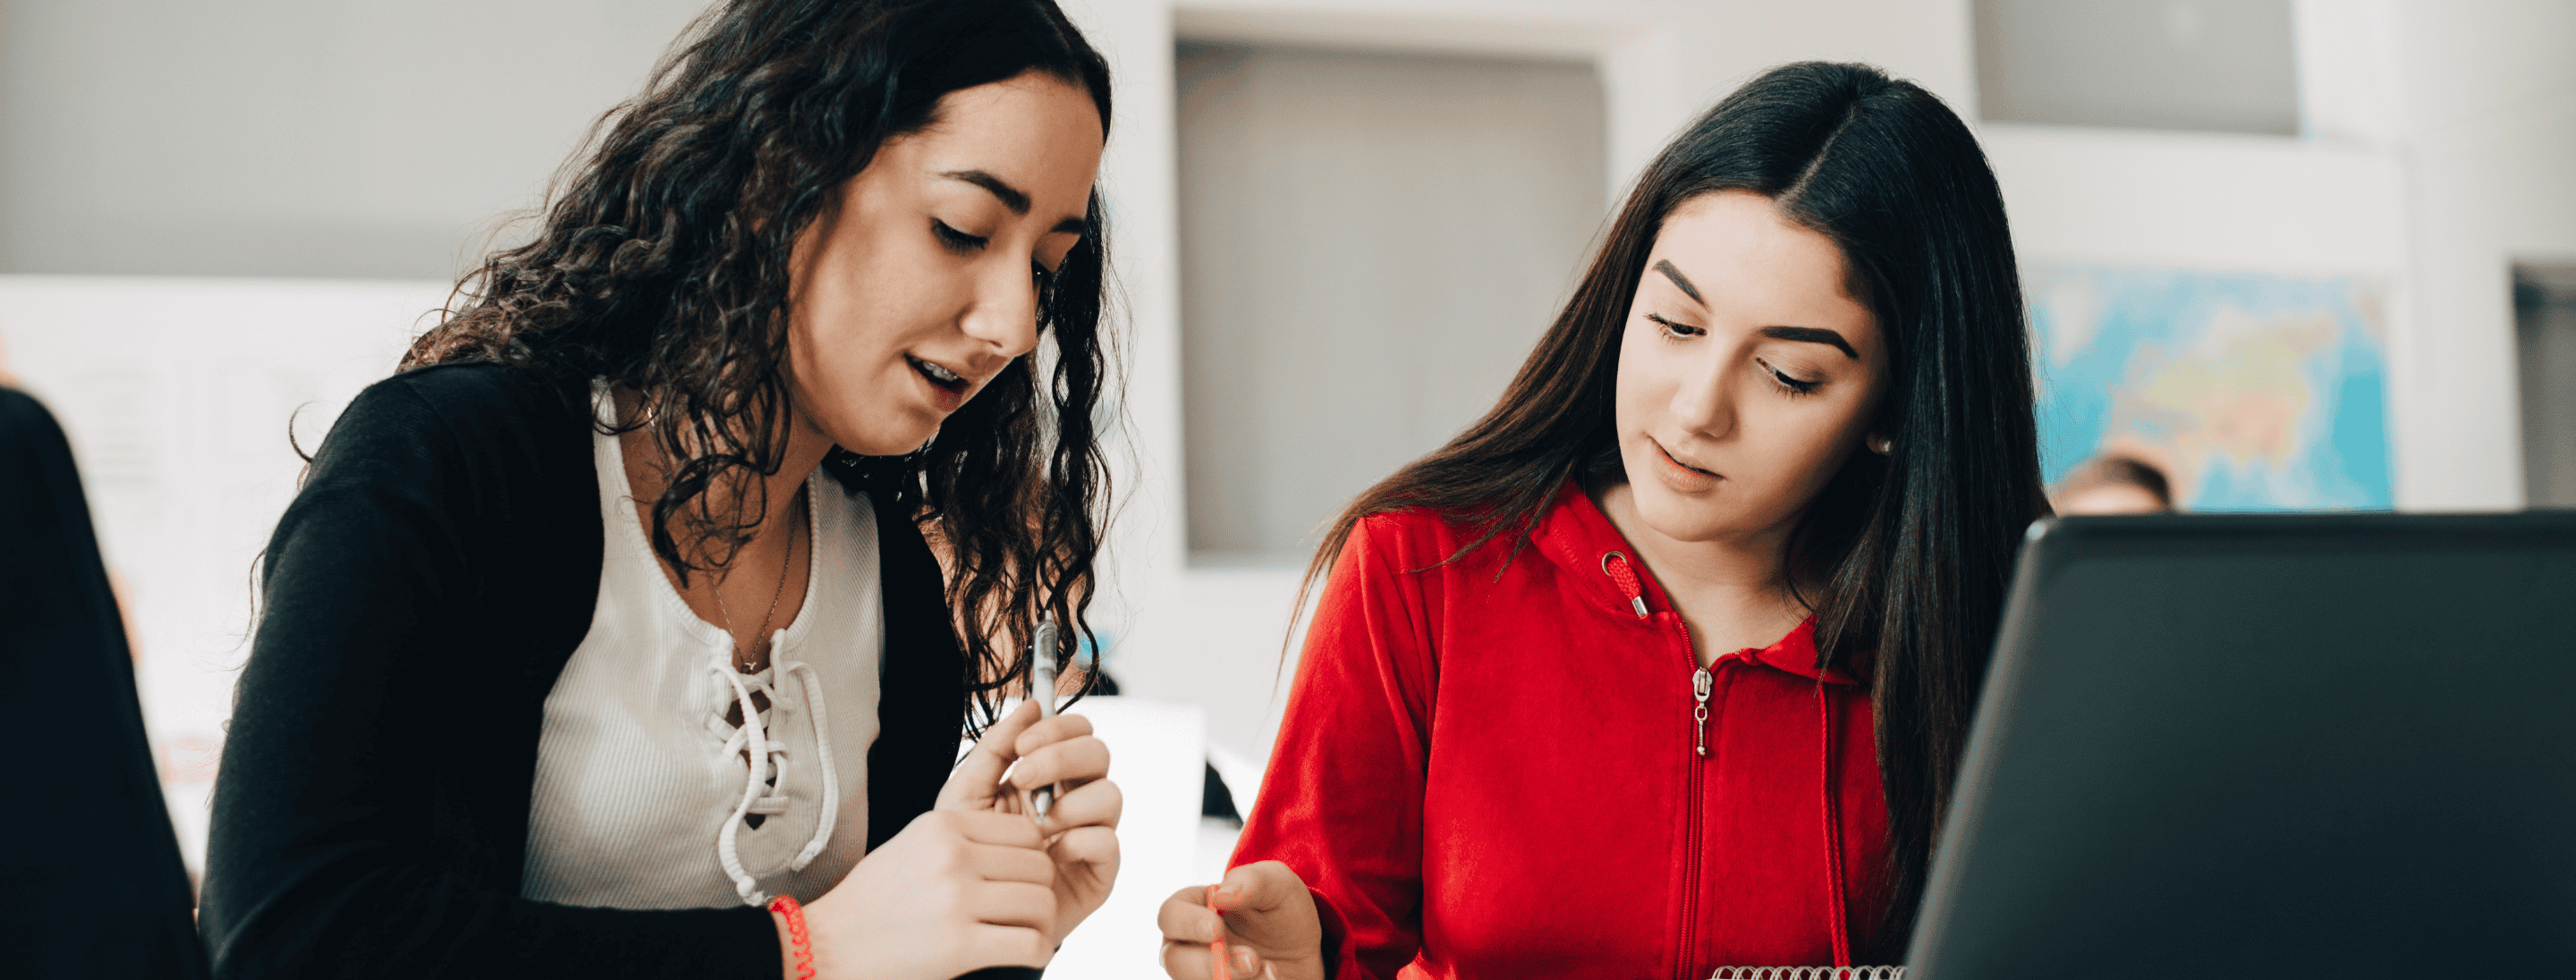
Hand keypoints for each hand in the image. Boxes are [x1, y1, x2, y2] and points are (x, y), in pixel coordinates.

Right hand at [788, 702, 1060, 979]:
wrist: (825, 947)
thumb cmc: (871, 902)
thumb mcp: (912, 846)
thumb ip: (963, 839)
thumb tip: (1025, 841)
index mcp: (943, 826)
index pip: (1026, 832)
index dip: (1033, 857)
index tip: (1021, 878)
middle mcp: (952, 856)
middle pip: (1039, 866)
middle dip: (1040, 891)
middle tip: (1026, 911)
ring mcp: (956, 900)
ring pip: (1042, 902)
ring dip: (1041, 923)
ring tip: (1024, 934)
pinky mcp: (959, 945)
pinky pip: (1031, 943)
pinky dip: (1038, 951)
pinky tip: (1024, 954)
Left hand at [965, 704, 1121, 944]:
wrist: (968, 913)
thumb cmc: (970, 854)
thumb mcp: (967, 795)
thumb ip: (994, 749)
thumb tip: (1030, 705)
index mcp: (1049, 774)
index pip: (1075, 731)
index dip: (1057, 729)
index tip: (1021, 747)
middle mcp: (1076, 797)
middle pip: (1098, 753)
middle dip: (1062, 757)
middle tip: (1022, 777)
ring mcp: (1091, 832)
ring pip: (1111, 794)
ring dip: (1070, 802)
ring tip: (1036, 823)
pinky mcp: (1099, 871)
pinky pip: (1108, 842)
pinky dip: (1080, 840)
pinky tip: (1051, 851)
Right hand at [1157, 861, 1326, 979]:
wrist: (1305, 947)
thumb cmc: (1282, 908)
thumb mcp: (1277, 884)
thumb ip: (1250, 881)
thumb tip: (1220, 895)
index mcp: (1194, 907)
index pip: (1170, 915)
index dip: (1186, 924)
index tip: (1216, 929)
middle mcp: (1190, 943)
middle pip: (1175, 960)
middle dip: (1210, 965)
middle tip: (1250, 961)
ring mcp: (1202, 971)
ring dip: (1231, 979)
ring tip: (1268, 969)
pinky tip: (1272, 976)